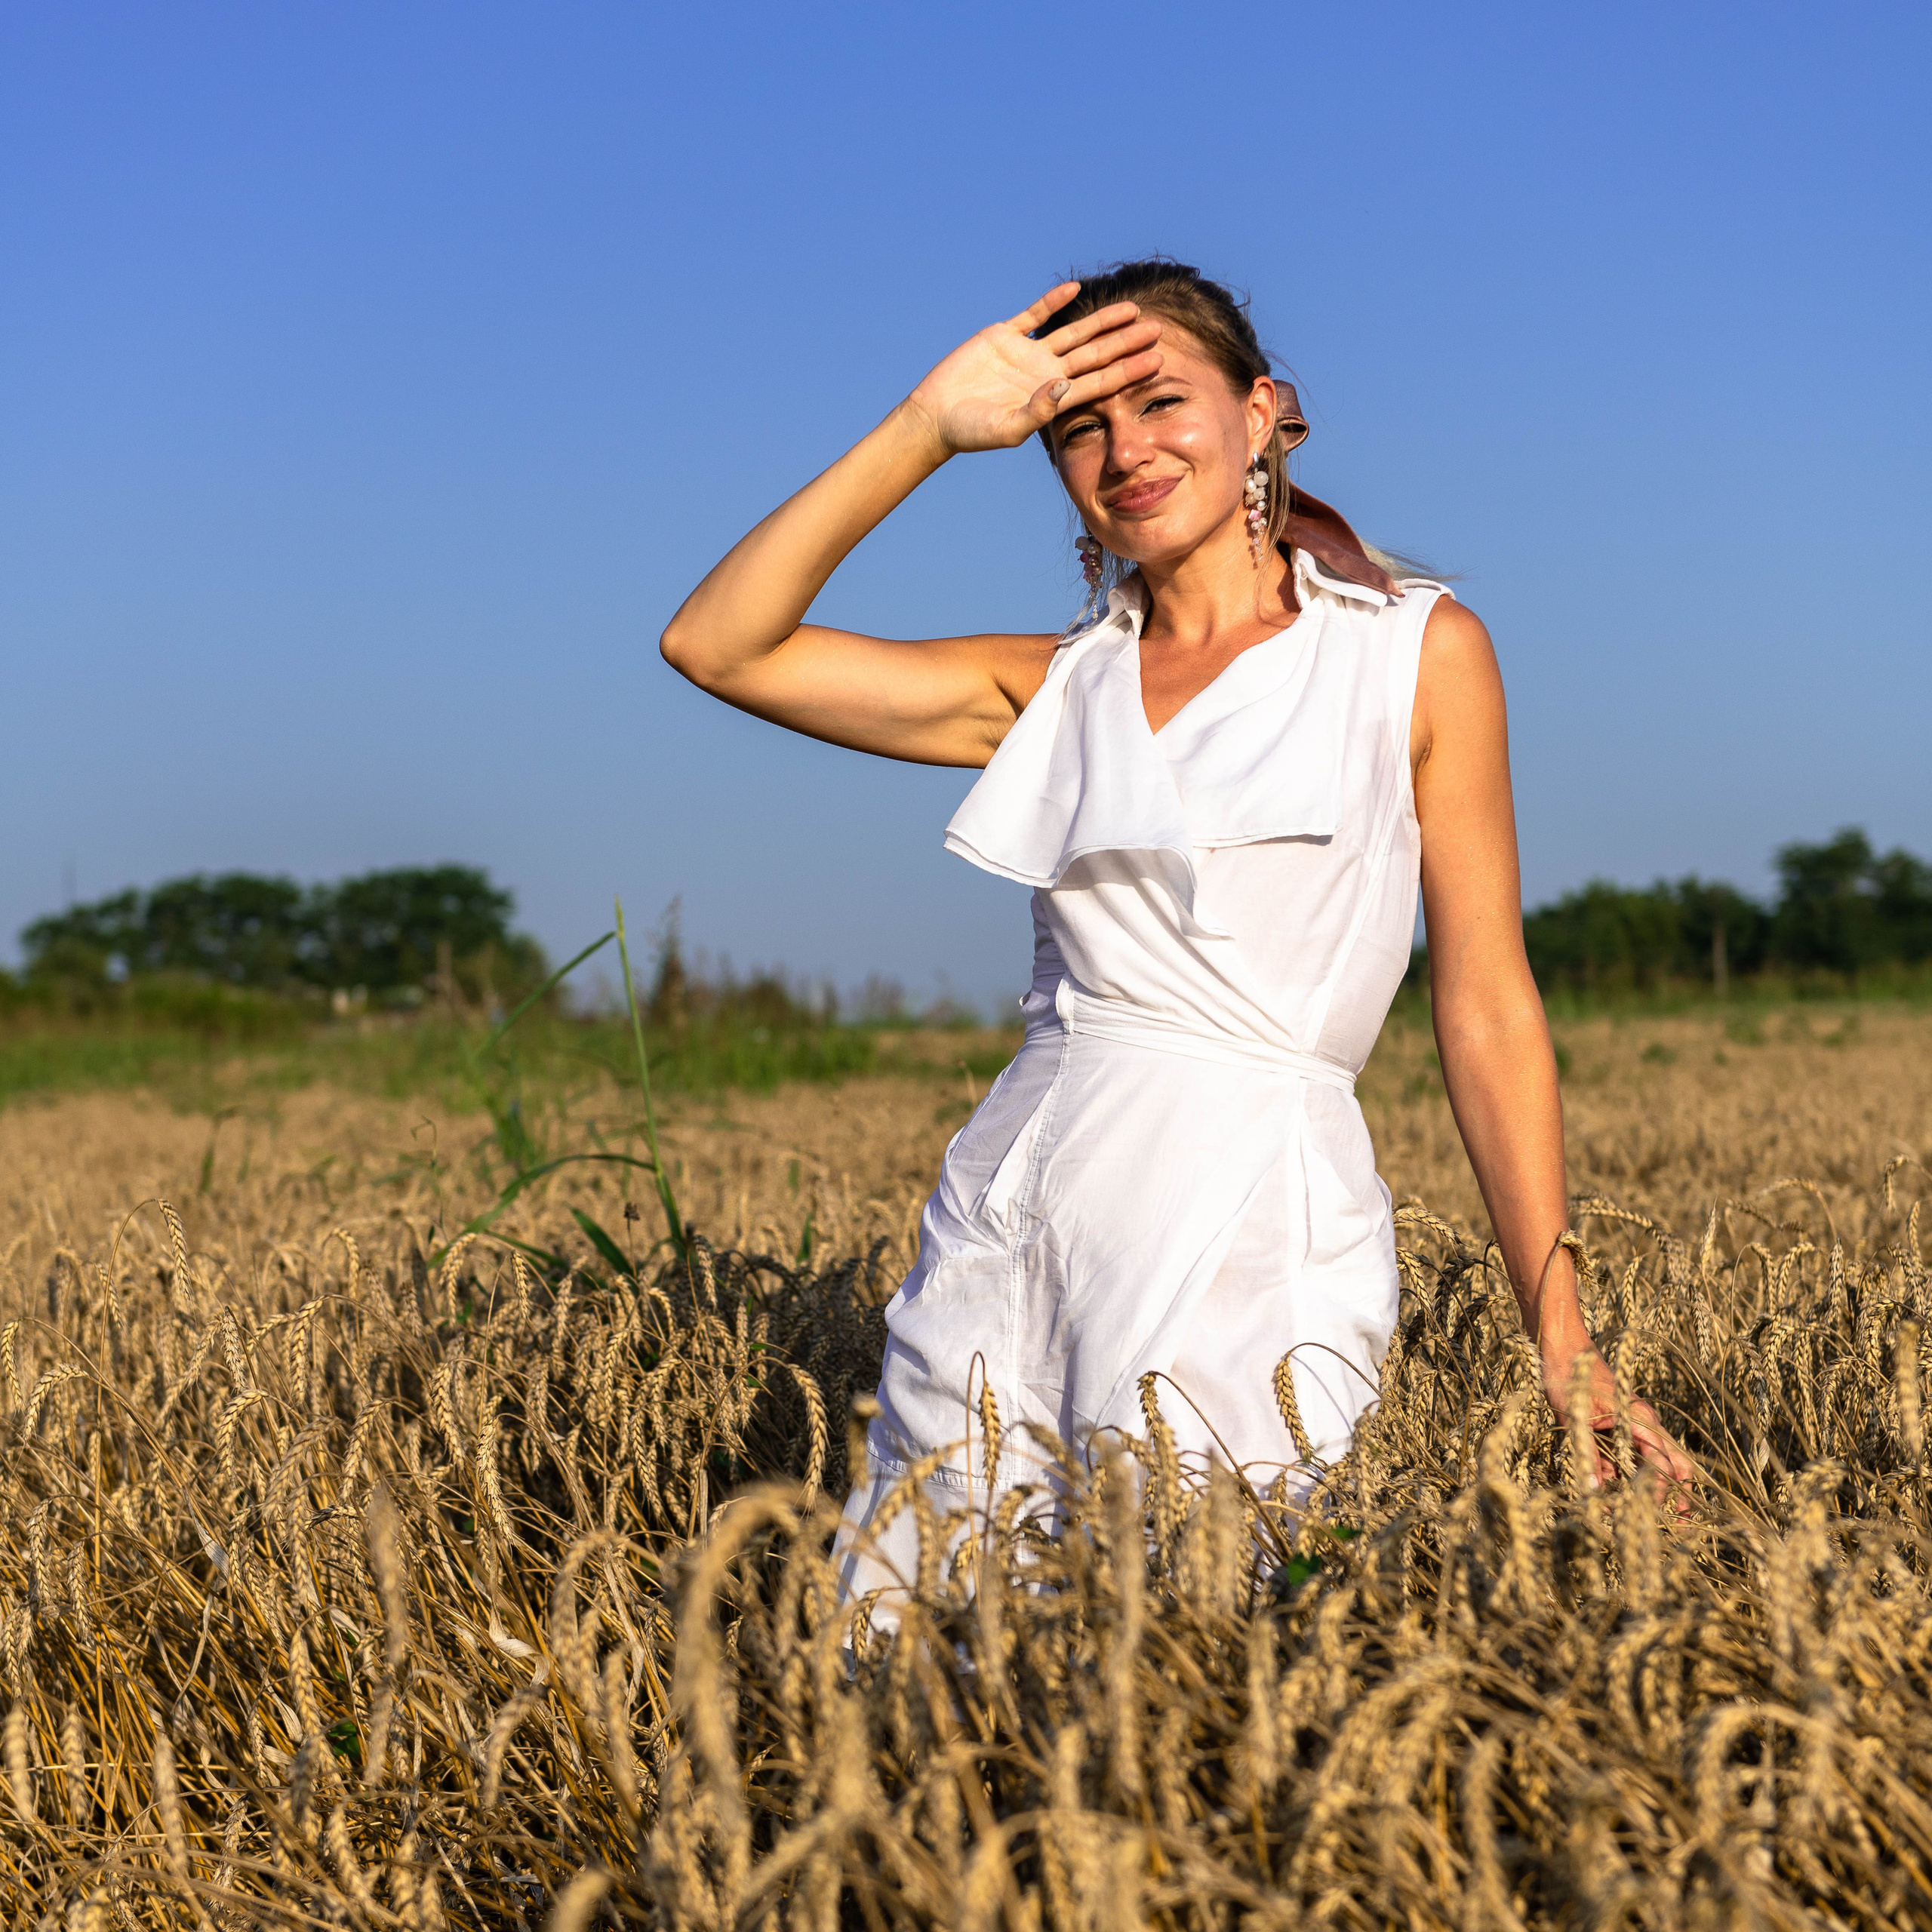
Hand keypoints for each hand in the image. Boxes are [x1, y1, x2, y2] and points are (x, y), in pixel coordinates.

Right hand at [903, 283, 1163, 458]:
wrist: (936, 416)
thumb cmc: (972, 433)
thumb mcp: (1007, 429)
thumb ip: (1038, 411)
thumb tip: (1063, 385)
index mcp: (1053, 398)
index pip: (1100, 382)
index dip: (1129, 371)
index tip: (1158, 361)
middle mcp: (1046, 373)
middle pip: (1095, 354)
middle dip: (1126, 342)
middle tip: (1158, 330)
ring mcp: (1027, 353)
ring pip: (1074, 333)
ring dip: (1102, 321)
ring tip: (1131, 310)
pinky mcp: (1004, 336)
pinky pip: (1033, 314)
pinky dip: (1053, 302)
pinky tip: (1074, 289)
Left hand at [1544, 1341, 1695, 1514]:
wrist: (1561, 1349)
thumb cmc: (1570, 1377)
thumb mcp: (1575, 1418)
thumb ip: (1587, 1455)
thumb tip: (1594, 1492)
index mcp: (1640, 1420)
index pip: (1661, 1462)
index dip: (1658, 1488)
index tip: (1646, 1509)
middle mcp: (1643, 1426)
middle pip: (1672, 1464)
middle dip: (1676, 1494)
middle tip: (1676, 1523)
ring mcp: (1631, 1428)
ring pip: (1650, 1464)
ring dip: (1647, 1488)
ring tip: (1642, 1516)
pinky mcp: (1616, 1429)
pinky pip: (1626, 1457)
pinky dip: (1623, 1476)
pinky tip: (1610, 1493)